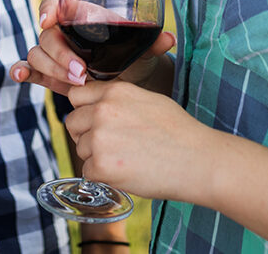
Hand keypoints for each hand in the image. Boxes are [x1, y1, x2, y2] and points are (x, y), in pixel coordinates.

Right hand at [9, 0, 175, 95]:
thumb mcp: (143, 49)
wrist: (129, 81)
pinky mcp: (50, 73)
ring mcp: (55, 53)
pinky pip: (30, 69)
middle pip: (47, 35)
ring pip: (38, 53)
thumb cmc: (133, 55)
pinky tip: (21, 76)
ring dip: (51, 68)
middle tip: (82, 72)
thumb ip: (152, 42)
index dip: (48, 9)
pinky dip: (23, 71)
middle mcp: (65, 32)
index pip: (56, 4)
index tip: (49, 21)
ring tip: (76, 84)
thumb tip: (168, 39)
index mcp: (82, 16)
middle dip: (61, 54)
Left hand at [64, 79, 211, 202]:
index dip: (84, 109)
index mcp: (114, 91)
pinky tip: (124, 172)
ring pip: (80, 148)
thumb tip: (95, 106)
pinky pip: (87, 171)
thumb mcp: (146, 99)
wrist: (196, 159)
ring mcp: (100, 138)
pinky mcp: (102, 166)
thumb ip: (117, 100)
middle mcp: (102, 110)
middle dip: (84, 134)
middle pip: (72, 122)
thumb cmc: (177, 130)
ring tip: (124, 159)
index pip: (76, 95)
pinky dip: (102, 176)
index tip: (92, 121)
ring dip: (95, 156)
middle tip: (107, 145)